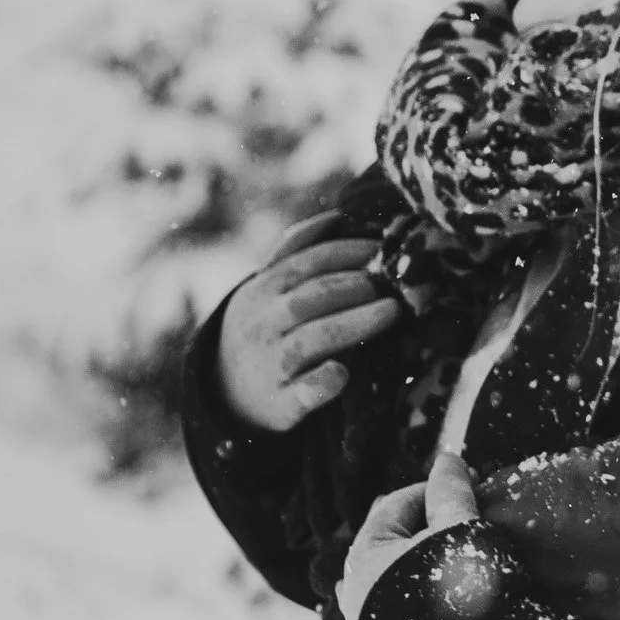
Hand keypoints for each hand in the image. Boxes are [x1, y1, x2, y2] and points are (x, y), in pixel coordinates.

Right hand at [215, 212, 400, 431]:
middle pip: (313, 298)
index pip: (307, 262)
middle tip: (394, 281)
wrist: (225, 389)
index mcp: (264, 289)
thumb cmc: (265, 326)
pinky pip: (302, 394)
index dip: (347, 252)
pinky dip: (322, 383)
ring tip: (392, 312)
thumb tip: (337, 216)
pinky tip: (344, 374)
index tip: (383, 249)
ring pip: (313, 340)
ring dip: (355, 324)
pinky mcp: (282, 404)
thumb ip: (295, 250)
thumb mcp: (266, 286)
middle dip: (355, 286)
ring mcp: (272, 364)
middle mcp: (265, 324)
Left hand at [336, 459, 477, 619]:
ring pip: (398, 576)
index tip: (472, 487)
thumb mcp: (461, 530)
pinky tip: (454, 598)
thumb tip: (446, 459)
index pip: (397, 503)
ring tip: (466, 561)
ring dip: (428, 564)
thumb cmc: (460, 594)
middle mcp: (356, 590)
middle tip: (470, 523)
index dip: (436, 489)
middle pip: (394, 540)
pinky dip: (425, 594)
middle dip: (430, 527)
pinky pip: (402, 608)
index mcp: (364, 555)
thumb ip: (451, 492)